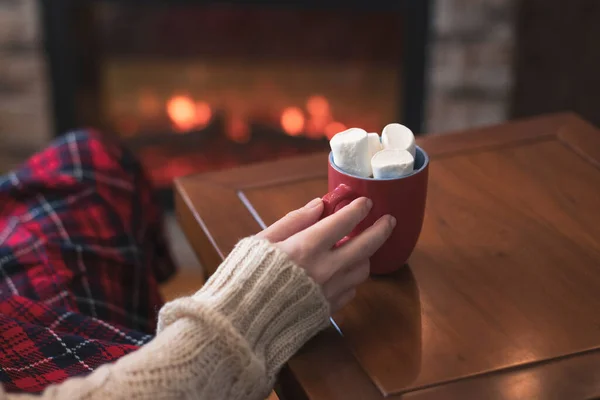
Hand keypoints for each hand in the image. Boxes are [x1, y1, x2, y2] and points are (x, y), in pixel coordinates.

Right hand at [256, 197, 394, 311]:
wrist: (239, 323)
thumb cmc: (244, 276)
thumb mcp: (262, 241)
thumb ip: (293, 221)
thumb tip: (319, 205)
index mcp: (305, 248)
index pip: (343, 222)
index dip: (358, 209)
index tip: (366, 202)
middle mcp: (323, 270)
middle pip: (365, 246)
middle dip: (381, 230)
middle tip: (389, 220)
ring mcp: (328, 293)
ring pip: (362, 270)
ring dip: (365, 256)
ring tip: (360, 247)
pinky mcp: (327, 311)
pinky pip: (349, 291)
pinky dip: (349, 278)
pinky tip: (340, 273)